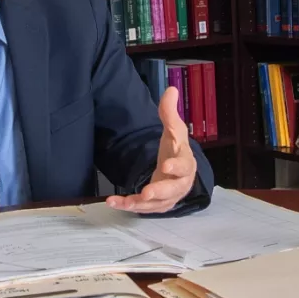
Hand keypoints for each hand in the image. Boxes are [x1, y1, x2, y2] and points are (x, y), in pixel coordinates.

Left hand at [107, 86, 196, 213]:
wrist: (177, 170)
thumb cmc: (176, 149)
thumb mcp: (173, 129)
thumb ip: (169, 112)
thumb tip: (171, 89)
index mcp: (186, 163)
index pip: (185, 165)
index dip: (177, 166)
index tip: (166, 165)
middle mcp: (179, 182)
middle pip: (173, 189)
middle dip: (159, 191)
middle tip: (147, 192)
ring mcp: (168, 196)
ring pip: (157, 203)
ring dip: (141, 203)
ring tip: (125, 201)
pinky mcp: (156, 204)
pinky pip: (143, 208)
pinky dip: (128, 206)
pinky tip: (113, 202)